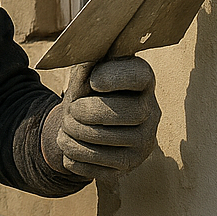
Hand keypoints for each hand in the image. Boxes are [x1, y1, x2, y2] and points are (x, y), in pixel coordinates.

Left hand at [43, 56, 161, 179]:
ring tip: (65, 128)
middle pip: (129, 113)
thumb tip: (84, 47)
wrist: (80, 123)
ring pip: (110, 143)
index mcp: (142, 81)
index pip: (140, 76)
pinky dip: (75, 158)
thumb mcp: (84, 72)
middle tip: (71, 111)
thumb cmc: (86, 90)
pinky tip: (70, 147)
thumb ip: (86, 60)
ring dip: (75, 136)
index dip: (116, 77)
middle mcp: (151, 112)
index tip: (93, 81)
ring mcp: (144, 142)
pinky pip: (99, 168)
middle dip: (90, 113)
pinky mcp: (129, 167)